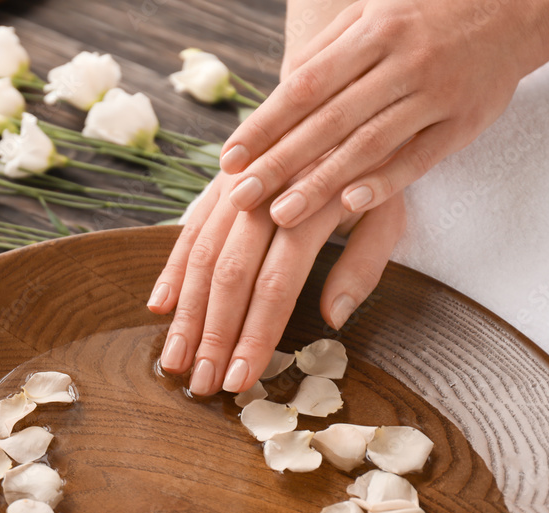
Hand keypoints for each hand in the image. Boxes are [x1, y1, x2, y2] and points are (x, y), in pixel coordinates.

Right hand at [147, 172, 406, 394]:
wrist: (338, 92)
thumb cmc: (372, 162)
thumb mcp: (390, 206)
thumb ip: (364, 263)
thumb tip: (335, 319)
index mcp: (312, 203)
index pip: (276, 284)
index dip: (255, 335)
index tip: (241, 380)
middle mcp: (266, 193)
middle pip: (231, 275)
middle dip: (213, 335)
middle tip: (201, 384)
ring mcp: (236, 186)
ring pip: (201, 256)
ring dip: (185, 313)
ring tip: (174, 359)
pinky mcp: (217, 183)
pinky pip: (189, 229)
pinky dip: (171, 269)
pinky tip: (158, 306)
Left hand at [217, 0, 548, 225]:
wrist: (513, 8)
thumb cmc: (423, 17)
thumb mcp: (372, 16)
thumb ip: (326, 54)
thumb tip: (276, 93)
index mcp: (373, 33)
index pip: (305, 86)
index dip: (264, 124)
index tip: (229, 158)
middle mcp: (403, 63)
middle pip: (329, 121)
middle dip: (279, 162)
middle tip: (240, 197)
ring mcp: (435, 95)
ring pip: (369, 144)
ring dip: (322, 182)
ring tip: (281, 214)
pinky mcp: (463, 124)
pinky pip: (419, 159)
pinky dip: (384, 183)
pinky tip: (349, 207)